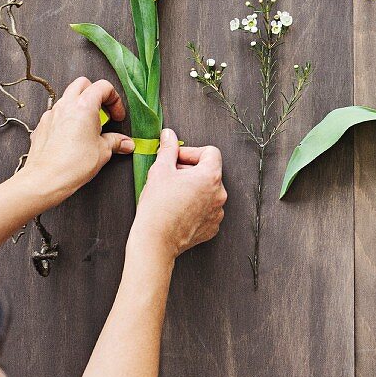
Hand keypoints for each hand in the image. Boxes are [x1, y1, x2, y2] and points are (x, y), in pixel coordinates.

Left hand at [22, 77, 133, 204]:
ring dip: (80, 105)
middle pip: (83, 84)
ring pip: (67, 97)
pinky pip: (56, 113)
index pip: (103, 87)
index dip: (115, 100)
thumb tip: (125, 143)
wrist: (45, 179)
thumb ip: (115, 142)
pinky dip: (67, 118)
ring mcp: (51, 114)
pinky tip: (72, 136)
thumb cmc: (73, 164)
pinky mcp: (42, 126)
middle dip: (96, 94)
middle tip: (104, 113)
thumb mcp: (103, 151)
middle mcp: (65, 105)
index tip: (117, 117)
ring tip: (89, 125)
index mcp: (84, 106)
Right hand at [129, 129, 226, 261]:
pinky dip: (195, 207)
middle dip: (190, 170)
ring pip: (207, 192)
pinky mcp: (212, 227)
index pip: (210, 152)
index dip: (191, 153)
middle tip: (170, 176)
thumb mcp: (160, 170)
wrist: (155, 241)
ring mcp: (218, 212)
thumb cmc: (157, 206)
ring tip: (173, 195)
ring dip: (193, 189)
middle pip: (208, 172)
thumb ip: (168, 149)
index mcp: (211, 176)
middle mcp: (220, 194)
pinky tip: (178, 210)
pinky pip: (207, 210)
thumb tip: (169, 135)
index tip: (176, 160)